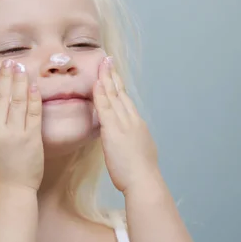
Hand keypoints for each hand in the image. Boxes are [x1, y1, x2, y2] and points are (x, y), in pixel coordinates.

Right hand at [0, 59, 43, 192]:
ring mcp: (14, 134)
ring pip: (16, 101)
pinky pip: (33, 113)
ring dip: (19, 82)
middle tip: (9, 62)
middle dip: (5, 77)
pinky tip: (34, 87)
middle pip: (1, 97)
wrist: (8, 193)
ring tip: (20, 69)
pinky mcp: (31, 139)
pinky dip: (33, 98)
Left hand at [93, 57, 157, 192]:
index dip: (119, 86)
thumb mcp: (139, 152)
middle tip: (108, 60)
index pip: (126, 101)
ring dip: (106, 79)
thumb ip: (132, 142)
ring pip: (114, 97)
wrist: (144, 181)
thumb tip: (129, 140)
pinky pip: (105, 108)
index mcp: (138, 125)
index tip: (114, 74)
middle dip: (113, 76)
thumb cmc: (140, 174)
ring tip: (101, 64)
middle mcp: (132, 120)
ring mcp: (124, 124)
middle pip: (121, 93)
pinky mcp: (114, 131)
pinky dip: (101, 95)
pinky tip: (96, 84)